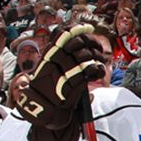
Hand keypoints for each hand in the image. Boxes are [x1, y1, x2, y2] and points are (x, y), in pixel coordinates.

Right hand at [16, 24, 110, 140]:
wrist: (41, 114)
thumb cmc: (48, 93)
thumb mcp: (49, 72)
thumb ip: (62, 61)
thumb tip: (81, 47)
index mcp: (47, 58)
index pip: (61, 37)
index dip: (76, 29)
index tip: (88, 27)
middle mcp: (52, 64)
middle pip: (76, 44)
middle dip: (91, 42)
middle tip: (97, 48)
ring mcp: (60, 76)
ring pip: (83, 57)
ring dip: (95, 56)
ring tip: (99, 61)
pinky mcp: (69, 88)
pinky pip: (88, 73)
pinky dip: (97, 69)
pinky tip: (99, 70)